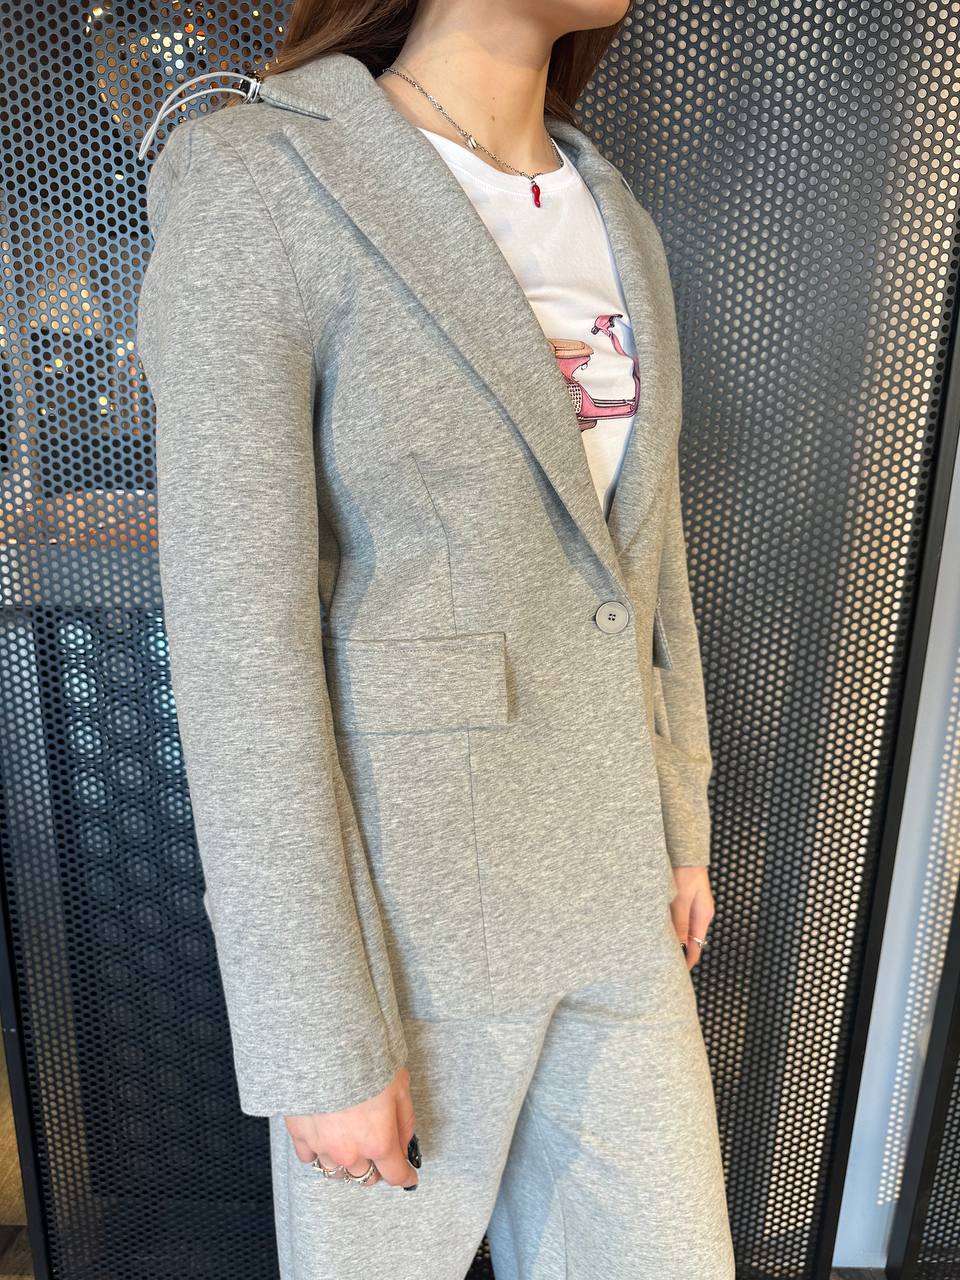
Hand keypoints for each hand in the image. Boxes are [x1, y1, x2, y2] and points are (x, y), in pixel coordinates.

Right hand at [285, 1065, 418, 1188]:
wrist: (326, 1046)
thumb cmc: (366, 1061)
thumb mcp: (401, 1088)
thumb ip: (405, 1122)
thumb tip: (403, 1143)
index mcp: (379, 1141)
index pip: (396, 1174)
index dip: (406, 1176)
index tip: (409, 1176)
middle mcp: (351, 1151)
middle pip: (366, 1178)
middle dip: (376, 1169)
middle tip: (378, 1154)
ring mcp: (323, 1146)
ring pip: (337, 1173)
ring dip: (346, 1164)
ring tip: (350, 1147)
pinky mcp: (300, 1135)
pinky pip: (309, 1158)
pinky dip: (317, 1153)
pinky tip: (324, 1139)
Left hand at [667, 866, 713, 970]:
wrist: (685, 849)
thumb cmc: (685, 872)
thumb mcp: (682, 900)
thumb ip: (679, 922)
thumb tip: (677, 946)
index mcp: (703, 917)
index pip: (696, 948)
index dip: (687, 962)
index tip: (676, 974)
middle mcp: (699, 914)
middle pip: (690, 940)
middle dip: (678, 952)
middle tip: (662, 964)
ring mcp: (692, 906)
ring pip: (681, 929)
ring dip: (672, 938)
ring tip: (657, 949)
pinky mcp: (683, 899)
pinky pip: (677, 918)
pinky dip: (669, 926)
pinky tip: (657, 927)